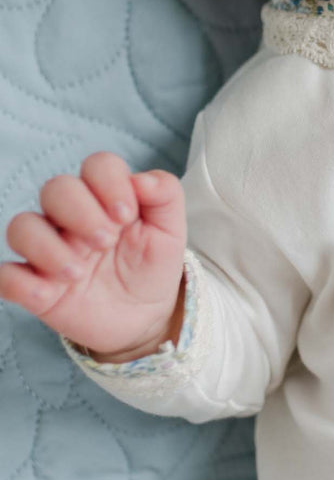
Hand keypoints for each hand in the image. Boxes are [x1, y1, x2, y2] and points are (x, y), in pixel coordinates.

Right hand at [0, 152, 187, 358]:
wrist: (144, 314)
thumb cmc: (152, 263)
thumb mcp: (171, 230)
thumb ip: (166, 195)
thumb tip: (143, 179)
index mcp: (106, 197)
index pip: (97, 165)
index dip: (110, 183)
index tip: (127, 216)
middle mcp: (72, 217)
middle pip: (56, 188)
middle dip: (80, 212)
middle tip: (106, 242)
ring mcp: (49, 249)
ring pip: (22, 226)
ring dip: (47, 247)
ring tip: (78, 273)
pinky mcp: (33, 285)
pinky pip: (6, 274)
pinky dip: (19, 282)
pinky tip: (48, 294)